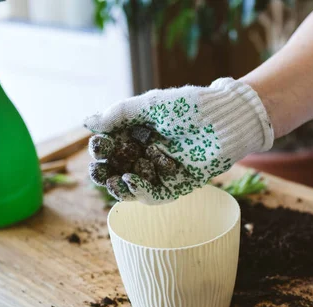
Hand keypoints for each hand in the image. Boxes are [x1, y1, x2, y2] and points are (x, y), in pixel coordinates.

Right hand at [85, 78, 273, 204]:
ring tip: (111, 181)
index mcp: (139, 133)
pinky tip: (130, 181)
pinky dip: (141, 192)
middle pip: (119, 168)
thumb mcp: (152, 105)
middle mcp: (147, 153)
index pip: (113, 146)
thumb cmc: (190, 107)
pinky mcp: (177, 185)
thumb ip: (120, 114)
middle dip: (105, 171)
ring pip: (133, 186)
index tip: (97, 145)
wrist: (225, 120)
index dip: (102, 148)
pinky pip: (155, 195)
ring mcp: (162, 171)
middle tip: (97, 170)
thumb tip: (87, 122)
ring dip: (119, 187)